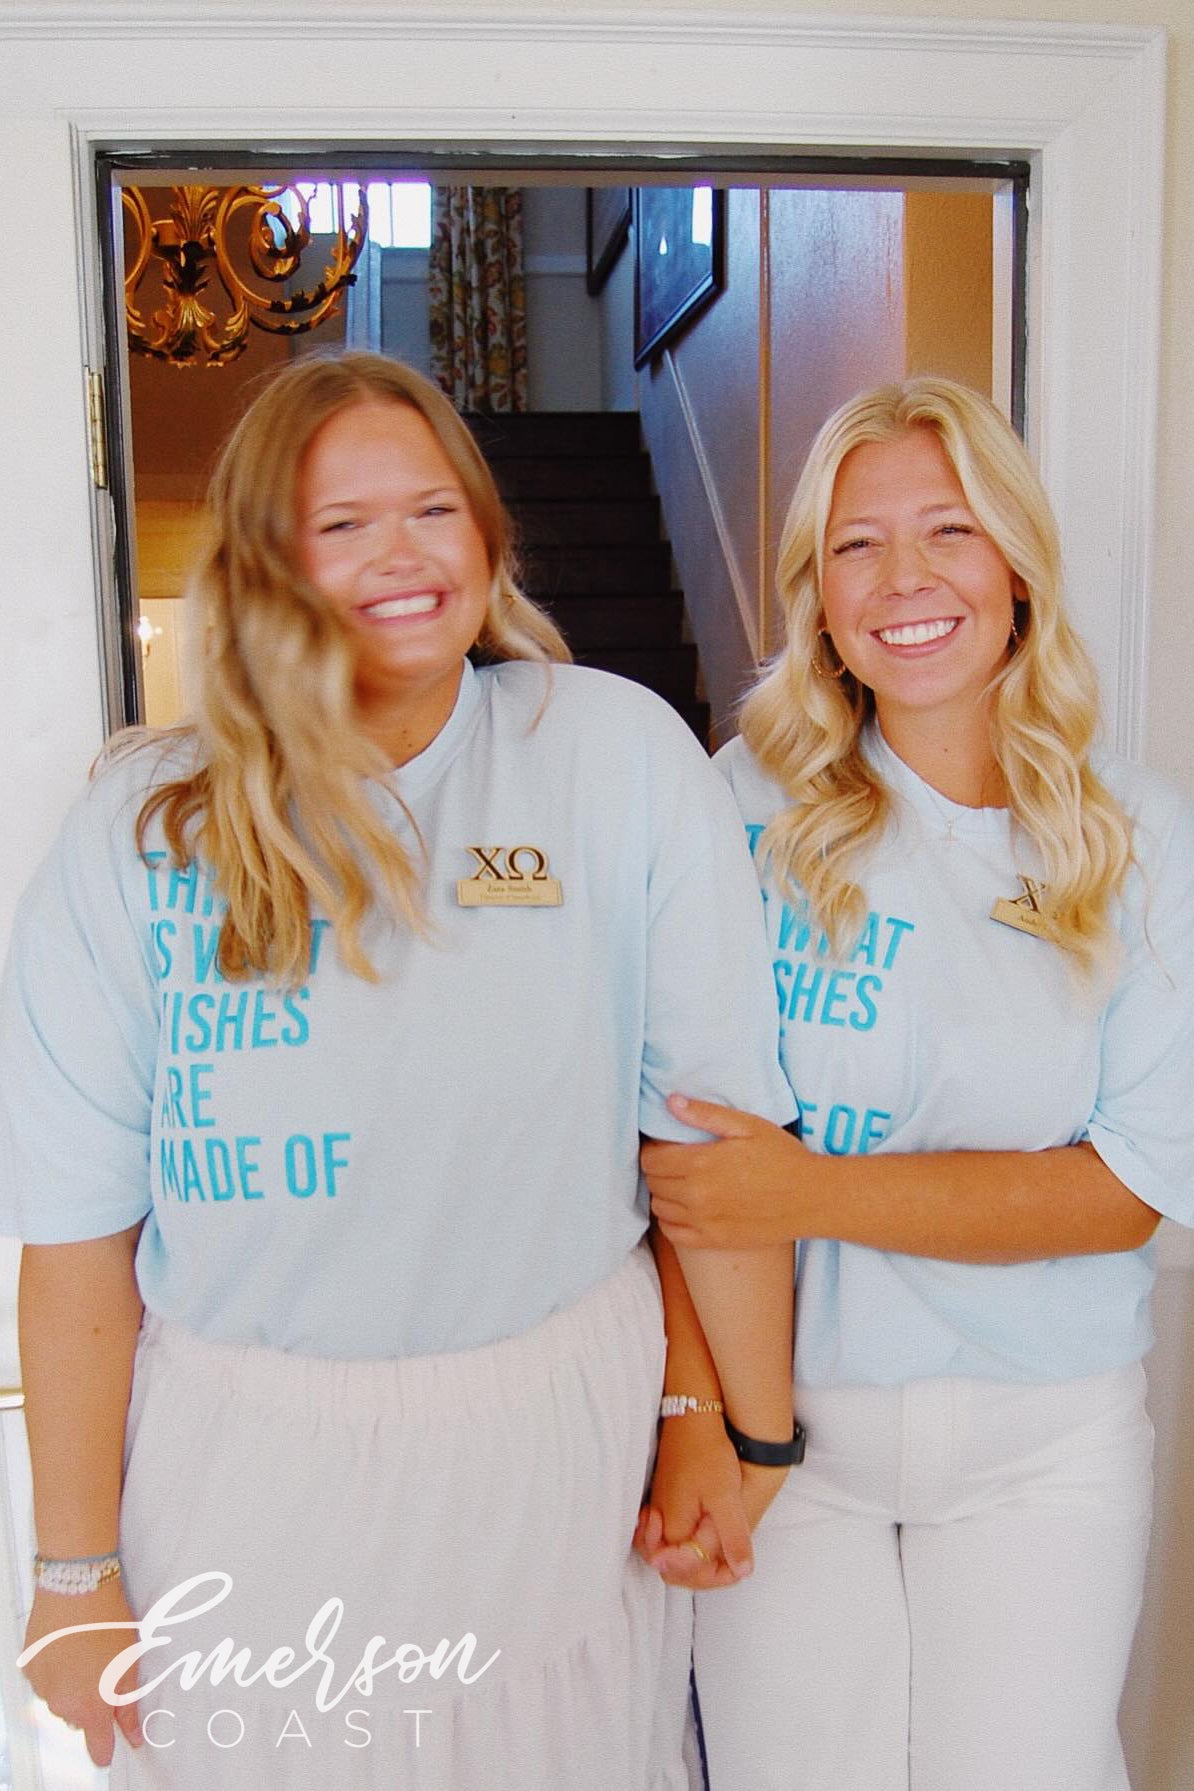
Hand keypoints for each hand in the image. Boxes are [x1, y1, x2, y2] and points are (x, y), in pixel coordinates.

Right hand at [21, 1579, 142, 1766]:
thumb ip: (128, 1707)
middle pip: (79, 1720)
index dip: (108, 1746)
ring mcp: (43, 1688)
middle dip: (91, 1704)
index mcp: (91, 1708)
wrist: (77, 1588)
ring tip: (86, 1653)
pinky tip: (68, 1647)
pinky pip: (45, 1680)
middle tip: (104, 1671)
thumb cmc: (107, 1622)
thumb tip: (134, 1736)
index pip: (98, 1749)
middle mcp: (63, 1705)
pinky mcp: (30, 1668)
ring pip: (61, 1700)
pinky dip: (56, 1670)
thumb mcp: (129, 1665)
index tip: (113, 1743)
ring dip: (72, 1686)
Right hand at [634, 1414, 753, 1589]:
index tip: (736, 1570)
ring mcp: (658, 1514)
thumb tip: (743, 1572)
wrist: (692, 1420)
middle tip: (733, 1568)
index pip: (685, 1573)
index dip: (713, 1577)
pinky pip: (669, 1539)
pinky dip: (687, 1547)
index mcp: (673, 1528)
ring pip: (671, 1556)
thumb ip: (732, 1537)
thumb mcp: (726, 1498)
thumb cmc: (708, 1455)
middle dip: (703, 1575)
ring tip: (723, 1559)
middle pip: (674, 1569)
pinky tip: (705, 1540)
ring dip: (695, 1564)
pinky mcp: (662, 1504)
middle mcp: (659, 1526)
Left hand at [642, 1094, 809, 1248]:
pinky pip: (672, 1234)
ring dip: (664, 1195)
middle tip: (675, 1163)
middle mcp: (696, 1195)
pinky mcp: (714, 1241)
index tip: (664, 1147)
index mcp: (700, 1163)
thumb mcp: (747, 1125)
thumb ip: (705, 1113)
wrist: (812, 1199)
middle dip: (658, 1170)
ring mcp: (704, 1221)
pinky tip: (685, 1209)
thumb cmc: (783, 1157)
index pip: (651, 1159)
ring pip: (660, 1208)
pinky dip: (671, 1221)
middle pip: (653, 1183)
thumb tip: (671, 1101)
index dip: (653, 1150)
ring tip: (682, 1184)